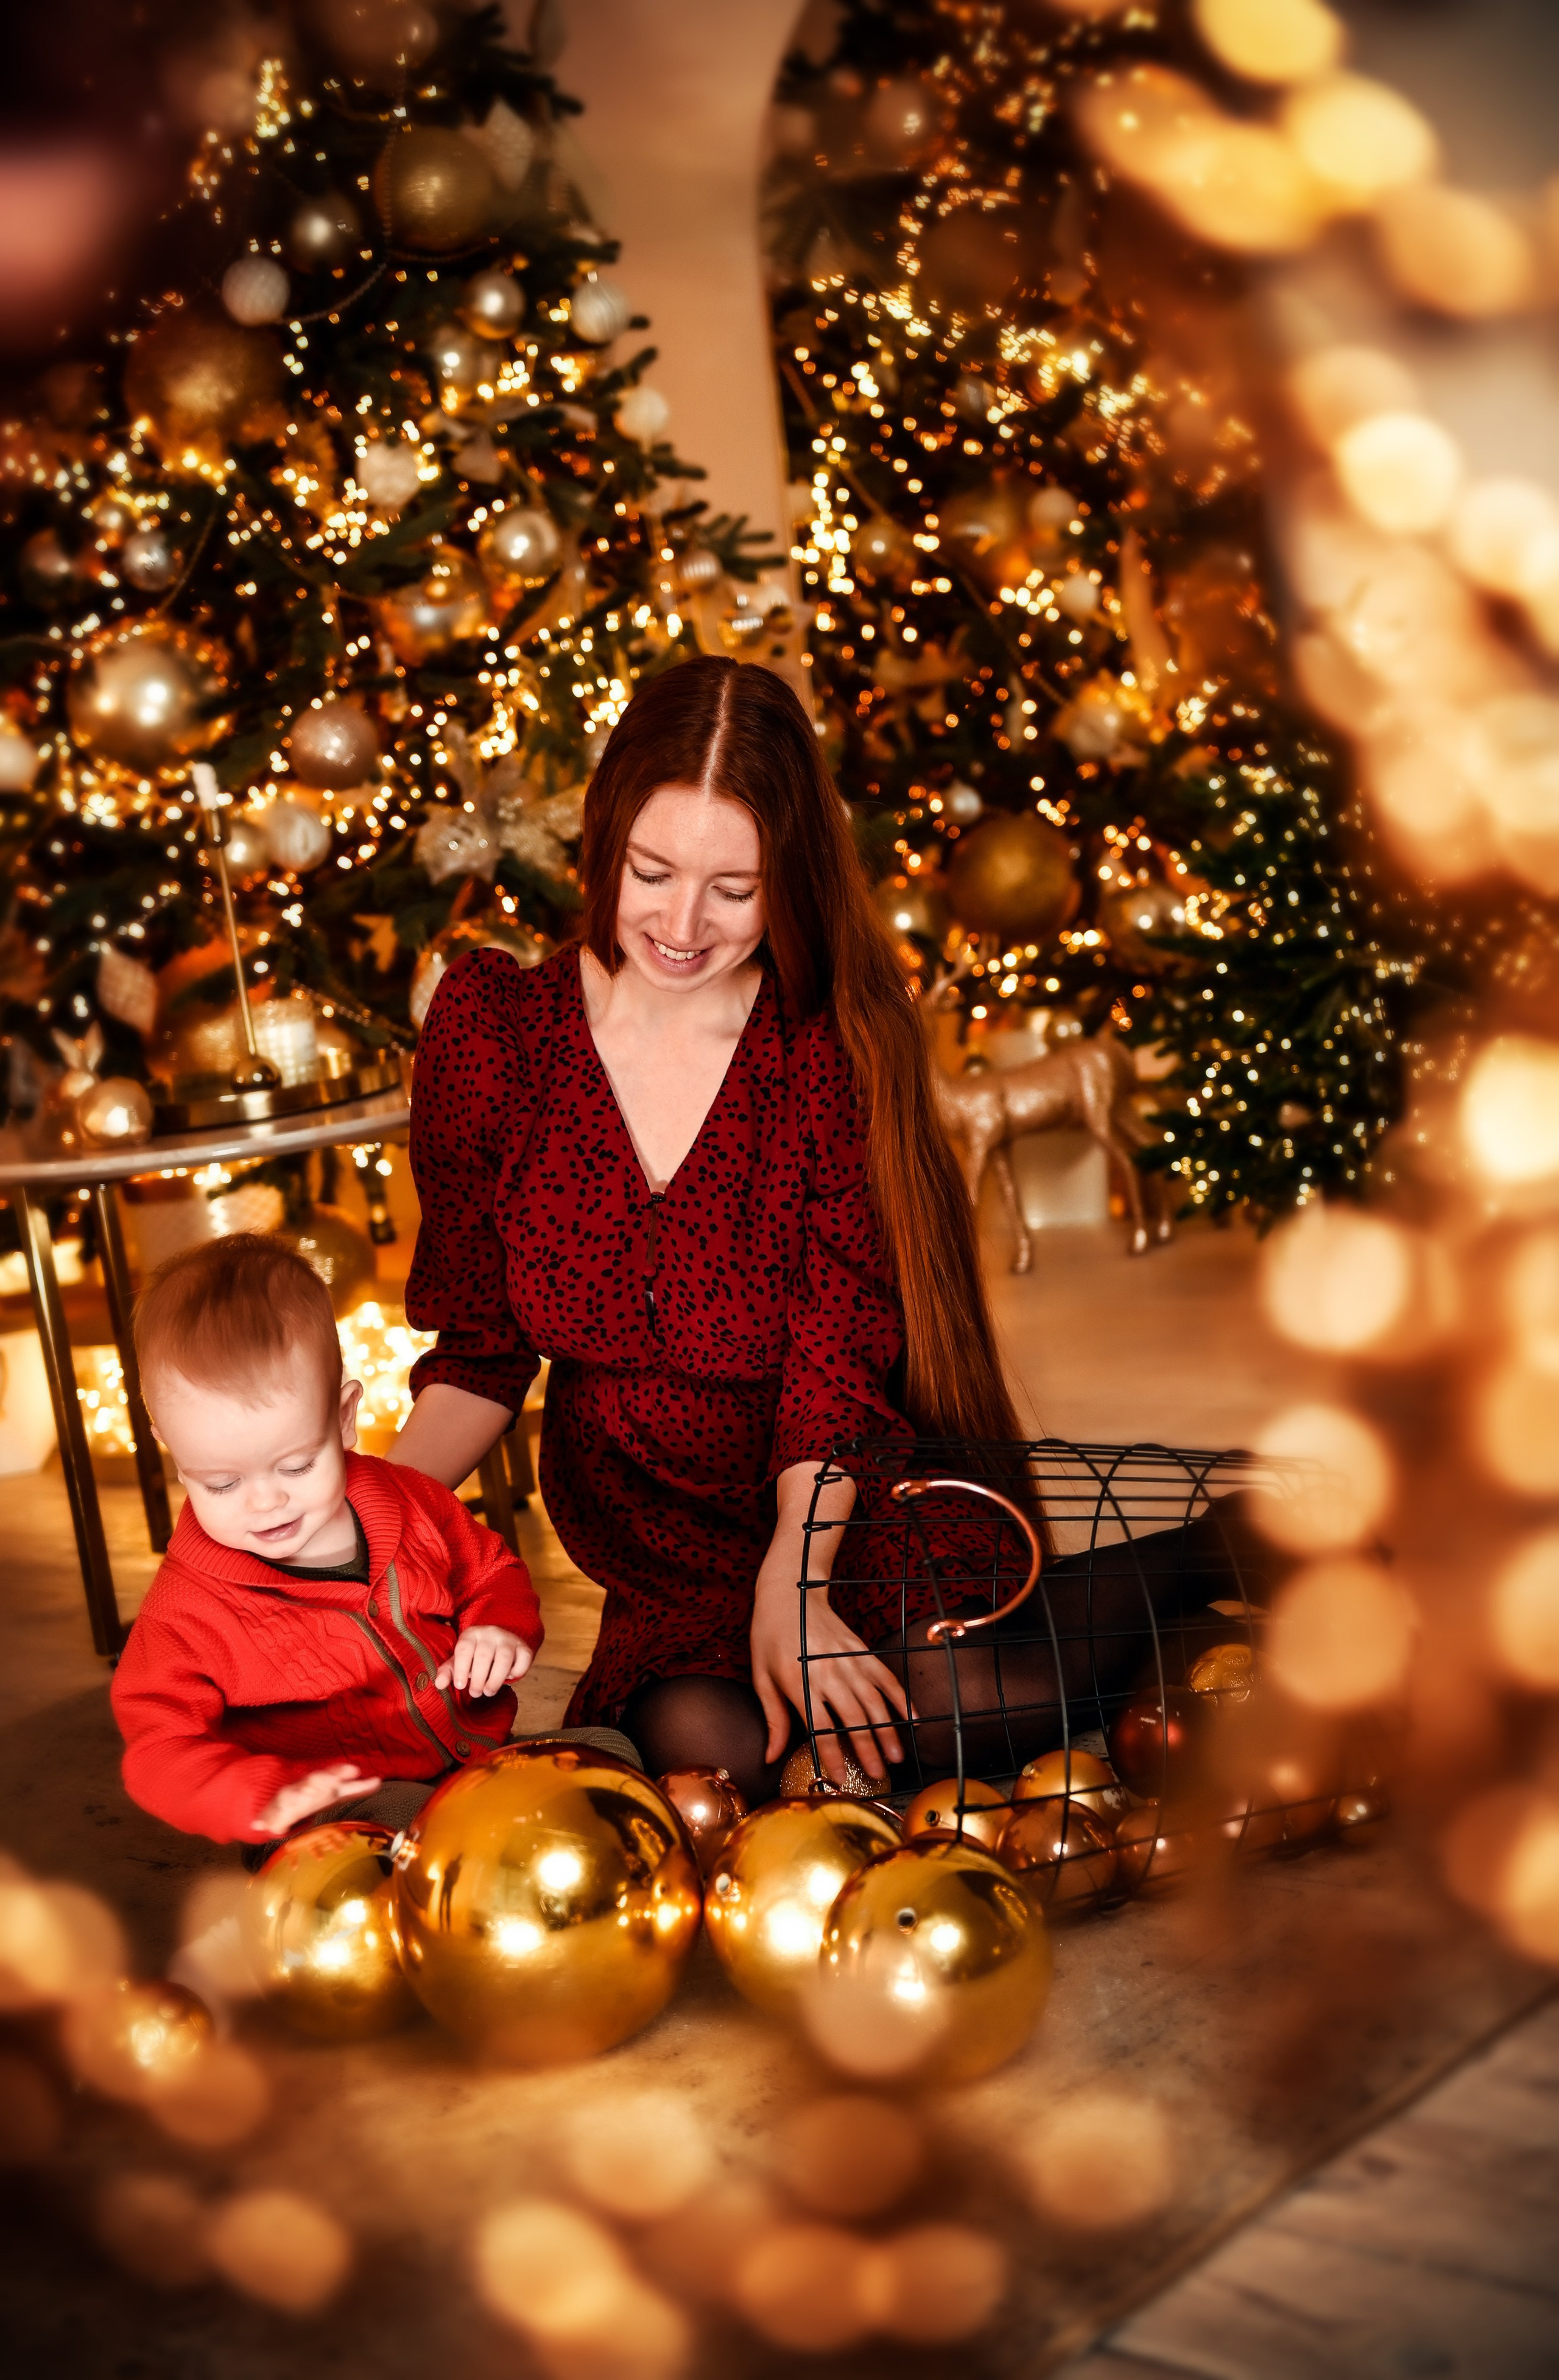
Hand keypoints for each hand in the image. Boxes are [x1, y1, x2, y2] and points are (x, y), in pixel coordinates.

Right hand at [254, 1762, 379, 1836]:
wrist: (281, 1797)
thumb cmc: (315, 1797)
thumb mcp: (336, 1793)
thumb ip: (356, 1788)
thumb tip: (378, 1781)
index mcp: (325, 1787)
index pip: (336, 1780)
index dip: (343, 1774)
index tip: (354, 1770)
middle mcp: (306, 1788)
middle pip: (314, 1781)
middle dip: (320, 1780)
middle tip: (319, 1783)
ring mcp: (289, 1797)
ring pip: (291, 1794)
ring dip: (291, 1798)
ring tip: (294, 1799)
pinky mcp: (273, 1810)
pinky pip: (268, 1815)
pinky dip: (264, 1820)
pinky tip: (259, 1825)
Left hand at [435, 1626, 531, 1697]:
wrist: (499, 1643)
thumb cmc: (475, 1655)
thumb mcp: (460, 1660)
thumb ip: (449, 1671)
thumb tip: (439, 1685)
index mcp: (471, 1634)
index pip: (464, 1649)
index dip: (461, 1668)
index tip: (460, 1686)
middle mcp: (490, 1633)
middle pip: (484, 1655)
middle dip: (478, 1678)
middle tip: (475, 1693)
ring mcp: (509, 1639)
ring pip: (504, 1658)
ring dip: (496, 1679)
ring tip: (488, 1692)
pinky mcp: (524, 1647)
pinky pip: (523, 1659)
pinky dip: (517, 1672)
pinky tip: (508, 1677)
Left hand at [750, 1567, 909, 1787]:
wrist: (790, 1592)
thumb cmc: (769, 1636)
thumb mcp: (762, 1678)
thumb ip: (773, 1719)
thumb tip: (770, 1757)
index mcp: (800, 1682)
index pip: (821, 1729)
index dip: (833, 1757)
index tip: (842, 1778)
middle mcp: (829, 1673)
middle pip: (854, 1720)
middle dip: (868, 1750)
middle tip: (878, 1776)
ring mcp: (849, 1660)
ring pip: (875, 1702)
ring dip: (888, 1731)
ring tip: (896, 1757)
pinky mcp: (862, 1650)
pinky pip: (886, 1678)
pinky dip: (901, 1699)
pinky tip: (912, 1719)